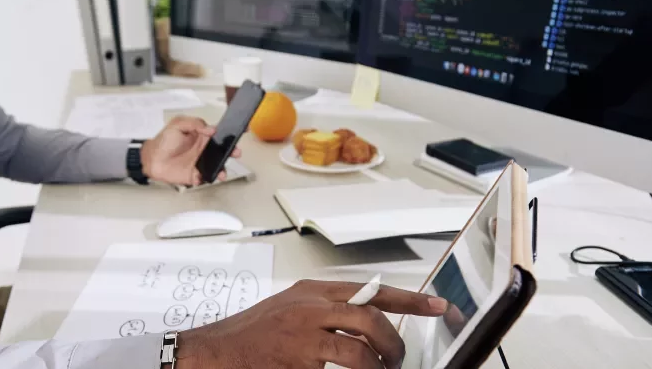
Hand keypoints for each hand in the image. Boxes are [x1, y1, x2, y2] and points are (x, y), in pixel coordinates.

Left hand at [140, 116, 240, 185]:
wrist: (151, 159)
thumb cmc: (163, 141)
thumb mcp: (177, 124)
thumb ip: (194, 123)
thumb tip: (210, 129)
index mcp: (202, 136)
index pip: (220, 133)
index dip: (231, 132)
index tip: (242, 130)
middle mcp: (204, 149)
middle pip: (223, 150)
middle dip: (232, 151)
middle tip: (235, 152)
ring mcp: (201, 162)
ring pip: (218, 165)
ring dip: (223, 168)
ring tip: (223, 171)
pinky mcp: (196, 175)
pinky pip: (207, 177)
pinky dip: (210, 178)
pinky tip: (208, 176)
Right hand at [173, 279, 448, 368]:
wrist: (213, 352)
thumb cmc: (251, 333)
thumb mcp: (291, 306)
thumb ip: (326, 309)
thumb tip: (365, 320)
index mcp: (313, 291)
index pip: (372, 291)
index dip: (410, 300)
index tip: (438, 307)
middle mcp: (311, 309)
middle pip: (372, 320)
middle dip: (394, 344)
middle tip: (398, 360)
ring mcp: (304, 337)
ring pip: (360, 352)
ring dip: (378, 367)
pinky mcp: (297, 363)